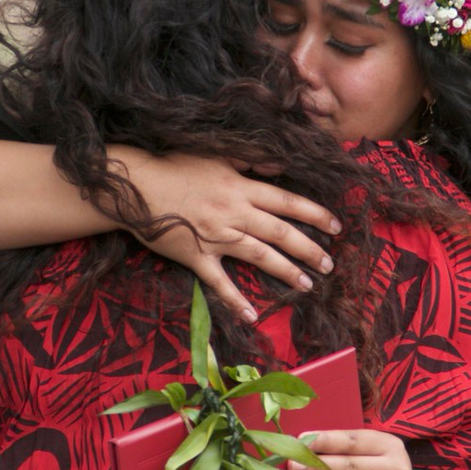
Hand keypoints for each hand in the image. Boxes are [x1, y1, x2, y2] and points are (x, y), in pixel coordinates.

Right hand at [116, 152, 342, 322]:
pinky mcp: (196, 256)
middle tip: (329, 263)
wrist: (135, 186)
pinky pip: (218, 282)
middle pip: (281, 232)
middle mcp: (234, 213)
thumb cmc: (175, 166)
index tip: (335, 226)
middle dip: (309, 249)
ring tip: (306, 284)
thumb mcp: (216, 155)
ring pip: (259, 256)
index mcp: (241, 187)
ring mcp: (216, 236)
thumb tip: (280, 165)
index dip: (314, 214)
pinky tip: (251, 315)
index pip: (287, 201)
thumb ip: (250, 159)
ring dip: (286, 271)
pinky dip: (234, 299)